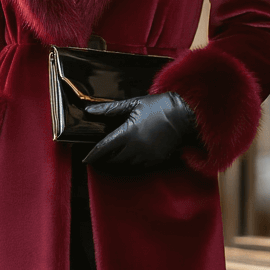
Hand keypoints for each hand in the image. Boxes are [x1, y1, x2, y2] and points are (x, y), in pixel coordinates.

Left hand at [83, 92, 197, 171]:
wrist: (185, 114)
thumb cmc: (158, 106)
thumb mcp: (133, 104)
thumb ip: (110, 109)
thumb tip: (90, 110)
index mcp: (128, 132)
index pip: (104, 147)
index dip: (93, 154)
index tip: (85, 159)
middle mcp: (136, 147)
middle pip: (114, 158)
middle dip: (106, 158)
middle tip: (100, 156)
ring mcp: (147, 155)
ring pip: (126, 163)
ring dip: (119, 159)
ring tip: (115, 154)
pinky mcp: (157, 159)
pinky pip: (140, 165)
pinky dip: (133, 161)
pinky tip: (132, 154)